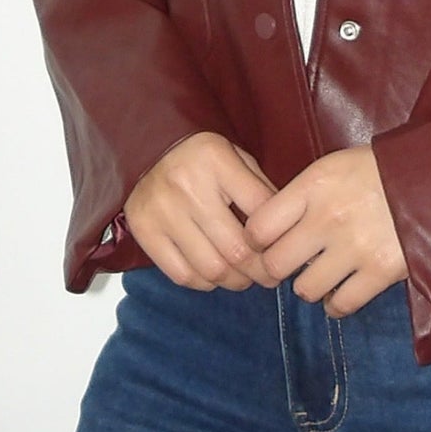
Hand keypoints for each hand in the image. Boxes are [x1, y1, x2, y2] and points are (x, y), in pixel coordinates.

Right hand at [124, 131, 275, 290]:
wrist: (145, 148)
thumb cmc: (201, 158)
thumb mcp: (236, 158)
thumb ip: (260, 190)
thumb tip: (287, 235)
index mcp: (216, 159)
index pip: (260, 209)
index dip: (279, 237)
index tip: (286, 250)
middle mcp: (187, 186)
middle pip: (237, 250)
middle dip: (261, 271)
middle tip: (270, 276)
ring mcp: (162, 211)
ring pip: (211, 269)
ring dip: (235, 281)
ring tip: (244, 277)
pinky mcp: (144, 231)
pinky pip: (182, 275)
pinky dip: (205, 283)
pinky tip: (214, 274)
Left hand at [243, 146, 407, 315]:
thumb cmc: (377, 169)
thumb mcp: (332, 167)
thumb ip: (300, 196)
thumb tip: (269, 230)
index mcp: (314, 185)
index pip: (258, 228)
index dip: (256, 241)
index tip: (265, 243)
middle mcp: (328, 218)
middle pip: (275, 264)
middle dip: (279, 268)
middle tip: (291, 264)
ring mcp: (355, 248)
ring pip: (305, 290)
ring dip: (310, 286)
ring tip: (321, 275)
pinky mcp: (381, 271)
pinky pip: (342, 304)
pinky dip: (336, 304)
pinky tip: (339, 293)